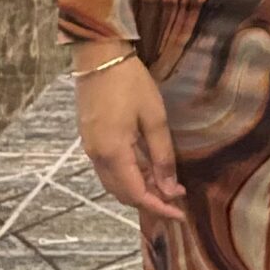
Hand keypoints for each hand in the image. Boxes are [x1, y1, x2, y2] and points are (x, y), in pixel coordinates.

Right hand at [73, 52, 185, 220]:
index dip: (158, 207)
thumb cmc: (130, 82)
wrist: (99, 56)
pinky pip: (108, 168)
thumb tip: (169, 188)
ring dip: (138, 189)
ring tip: (165, 183)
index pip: (136, 194)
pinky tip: (146, 168)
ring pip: (114, 183)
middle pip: (122, 194)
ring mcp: (90, 147)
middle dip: (149, 201)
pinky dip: (128, 175)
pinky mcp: (89, 138)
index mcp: (112, 152)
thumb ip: (162, 155)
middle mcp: (96, 156)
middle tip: (175, 198)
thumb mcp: (154, 117)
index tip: (180, 214)